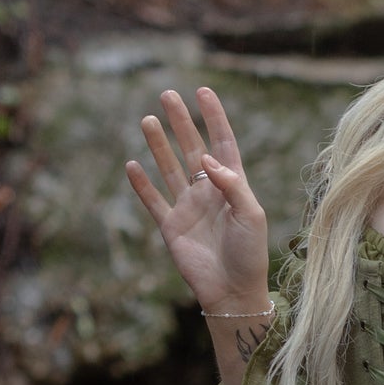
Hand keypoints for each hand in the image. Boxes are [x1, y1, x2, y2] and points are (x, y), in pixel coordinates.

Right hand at [123, 86, 269, 317]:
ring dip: (158, 144)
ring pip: (170, 168)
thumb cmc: (249, 255)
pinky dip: (142, 184)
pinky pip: (153, 200)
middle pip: (191, 148)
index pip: (222, 143)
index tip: (203, 92)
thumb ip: (232, 184)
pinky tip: (132, 164)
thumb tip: (206, 159)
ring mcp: (188, 208)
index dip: (214, 117)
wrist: (232, 292)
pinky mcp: (171, 227)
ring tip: (147, 119)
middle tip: (167, 95)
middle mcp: (208, 192)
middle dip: (180, 122)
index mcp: (232, 186)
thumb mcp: (250, 215)